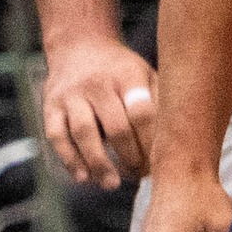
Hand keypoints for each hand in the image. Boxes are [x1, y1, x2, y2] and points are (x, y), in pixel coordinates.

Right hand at [42, 35, 156, 187]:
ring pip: (84, 132)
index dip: (150, 142)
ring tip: (111, 184)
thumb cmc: (121, 71)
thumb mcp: (145, 74)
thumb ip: (160, 102)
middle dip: (129, 156)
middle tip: (139, 176)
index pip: (142, 112)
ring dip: (99, 162)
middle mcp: (97, 83)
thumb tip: (181, 142)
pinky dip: (70, 159)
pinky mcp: (51, 106)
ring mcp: (71, 94)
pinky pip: (57, 136)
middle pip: (115, 126)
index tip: (159, 163)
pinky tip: (83, 177)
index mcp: (127, 75)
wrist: (79, 46)